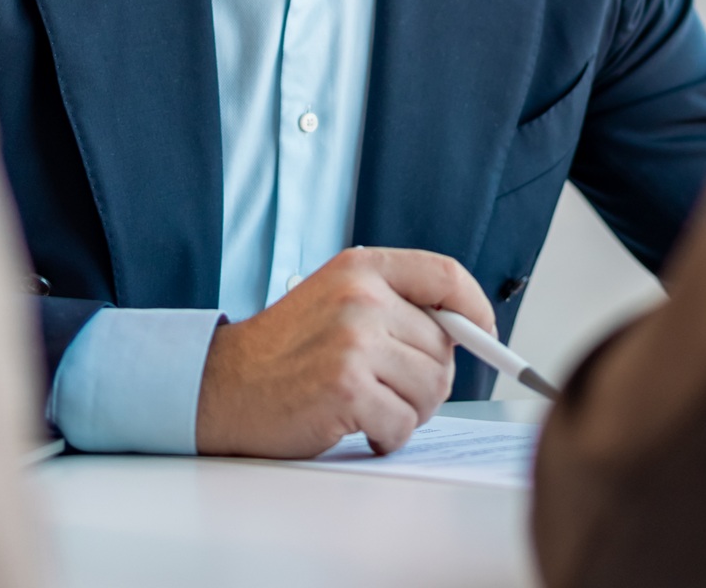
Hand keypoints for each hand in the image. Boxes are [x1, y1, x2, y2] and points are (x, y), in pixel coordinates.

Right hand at [193, 247, 497, 457]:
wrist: (221, 387)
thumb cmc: (283, 353)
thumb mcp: (336, 302)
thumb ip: (394, 305)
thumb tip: (467, 332)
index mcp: (361, 268)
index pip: (445, 275)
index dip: (475, 308)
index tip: (484, 333)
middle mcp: (360, 298)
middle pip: (444, 348)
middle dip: (425, 381)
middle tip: (386, 390)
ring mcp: (353, 341)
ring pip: (431, 389)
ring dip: (407, 411)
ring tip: (366, 406)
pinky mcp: (346, 388)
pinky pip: (403, 424)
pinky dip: (387, 436)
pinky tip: (357, 427)